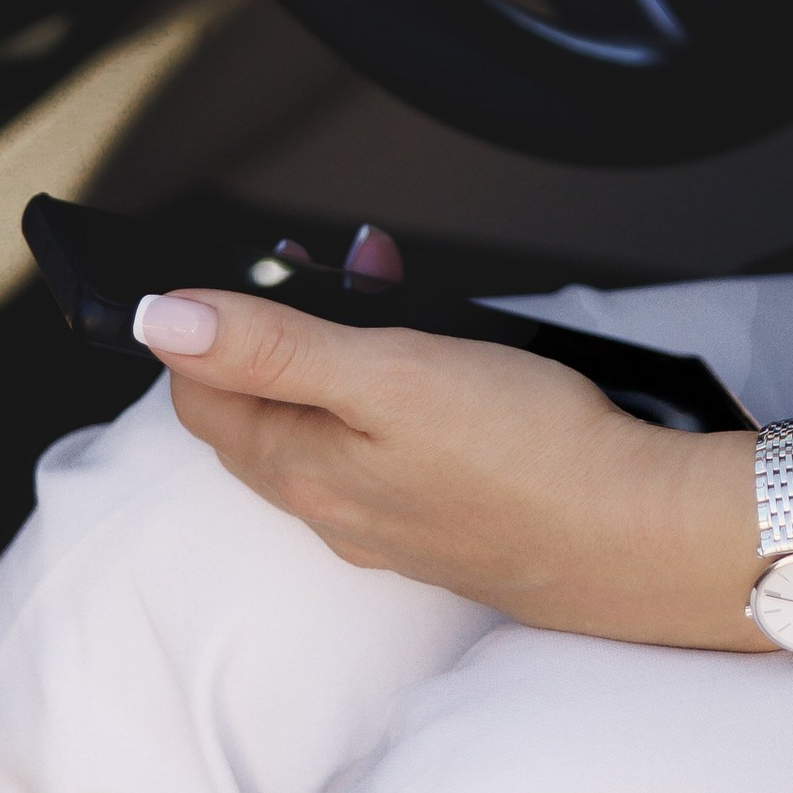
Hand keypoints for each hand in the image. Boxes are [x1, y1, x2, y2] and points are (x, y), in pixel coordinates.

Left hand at [134, 281, 770, 648]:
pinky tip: (431, 352)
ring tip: (378, 277)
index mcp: (299, 470)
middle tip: (312, 257)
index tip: (235, 265)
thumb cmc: (523, 454)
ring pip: (323, 419)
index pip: (199, 396)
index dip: (204, 322)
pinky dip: (382, 384)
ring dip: (333, 344)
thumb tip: (162, 321)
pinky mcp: (437, 517)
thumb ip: (271, 347)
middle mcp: (329, 506)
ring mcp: (384, 519)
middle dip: (273, 322)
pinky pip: (377, 442)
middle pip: (260, 406)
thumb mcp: (387, 375)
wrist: (631, 535)